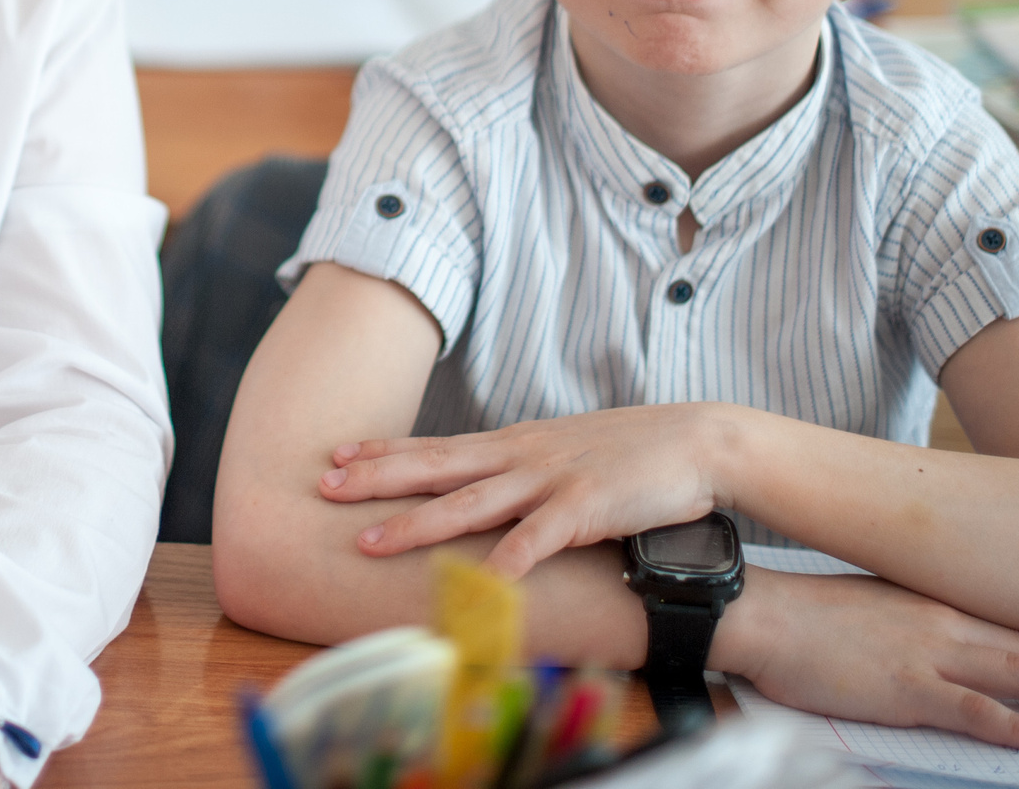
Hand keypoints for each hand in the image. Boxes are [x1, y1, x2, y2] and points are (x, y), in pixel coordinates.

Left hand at [320, 404, 724, 577]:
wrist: (695, 441)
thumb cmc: (628, 453)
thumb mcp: (560, 452)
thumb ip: (519, 468)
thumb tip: (481, 485)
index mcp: (514, 443)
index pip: (436, 445)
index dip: (383, 450)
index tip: (335, 453)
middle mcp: (521, 456)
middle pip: (435, 467)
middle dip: (376, 479)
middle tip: (323, 485)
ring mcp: (551, 479)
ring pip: (470, 502)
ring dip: (416, 523)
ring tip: (370, 542)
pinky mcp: (586, 507)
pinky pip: (538, 537)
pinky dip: (508, 558)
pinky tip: (479, 579)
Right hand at [723, 567, 1018, 750]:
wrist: (763, 616)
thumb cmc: (802, 613)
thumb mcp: (867, 601)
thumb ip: (907, 616)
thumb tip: (928, 633)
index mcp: (929, 600)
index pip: (1008, 619)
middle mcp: (941, 622)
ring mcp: (928, 656)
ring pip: (1017, 675)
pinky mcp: (910, 690)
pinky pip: (978, 713)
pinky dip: (1018, 726)